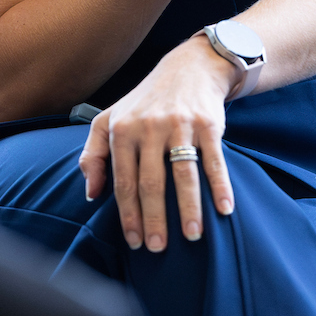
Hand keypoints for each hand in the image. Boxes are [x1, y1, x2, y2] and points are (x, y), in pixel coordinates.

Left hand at [78, 36, 239, 250]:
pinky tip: (224, 209)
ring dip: (188, 209)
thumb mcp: (110, 118)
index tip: (134, 241)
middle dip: (154, 219)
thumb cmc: (145, 101)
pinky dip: (220, 186)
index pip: (124, 181)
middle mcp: (149, 127)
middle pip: (151, 183)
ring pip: (183, 175)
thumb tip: (91, 194)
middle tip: (158, 248)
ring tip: (192, 236)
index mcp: (122, 130)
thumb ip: (94, 155)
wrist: (189, 67)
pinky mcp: (207, 122)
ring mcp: (179, 124)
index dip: (128, 214)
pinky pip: (213, 160)